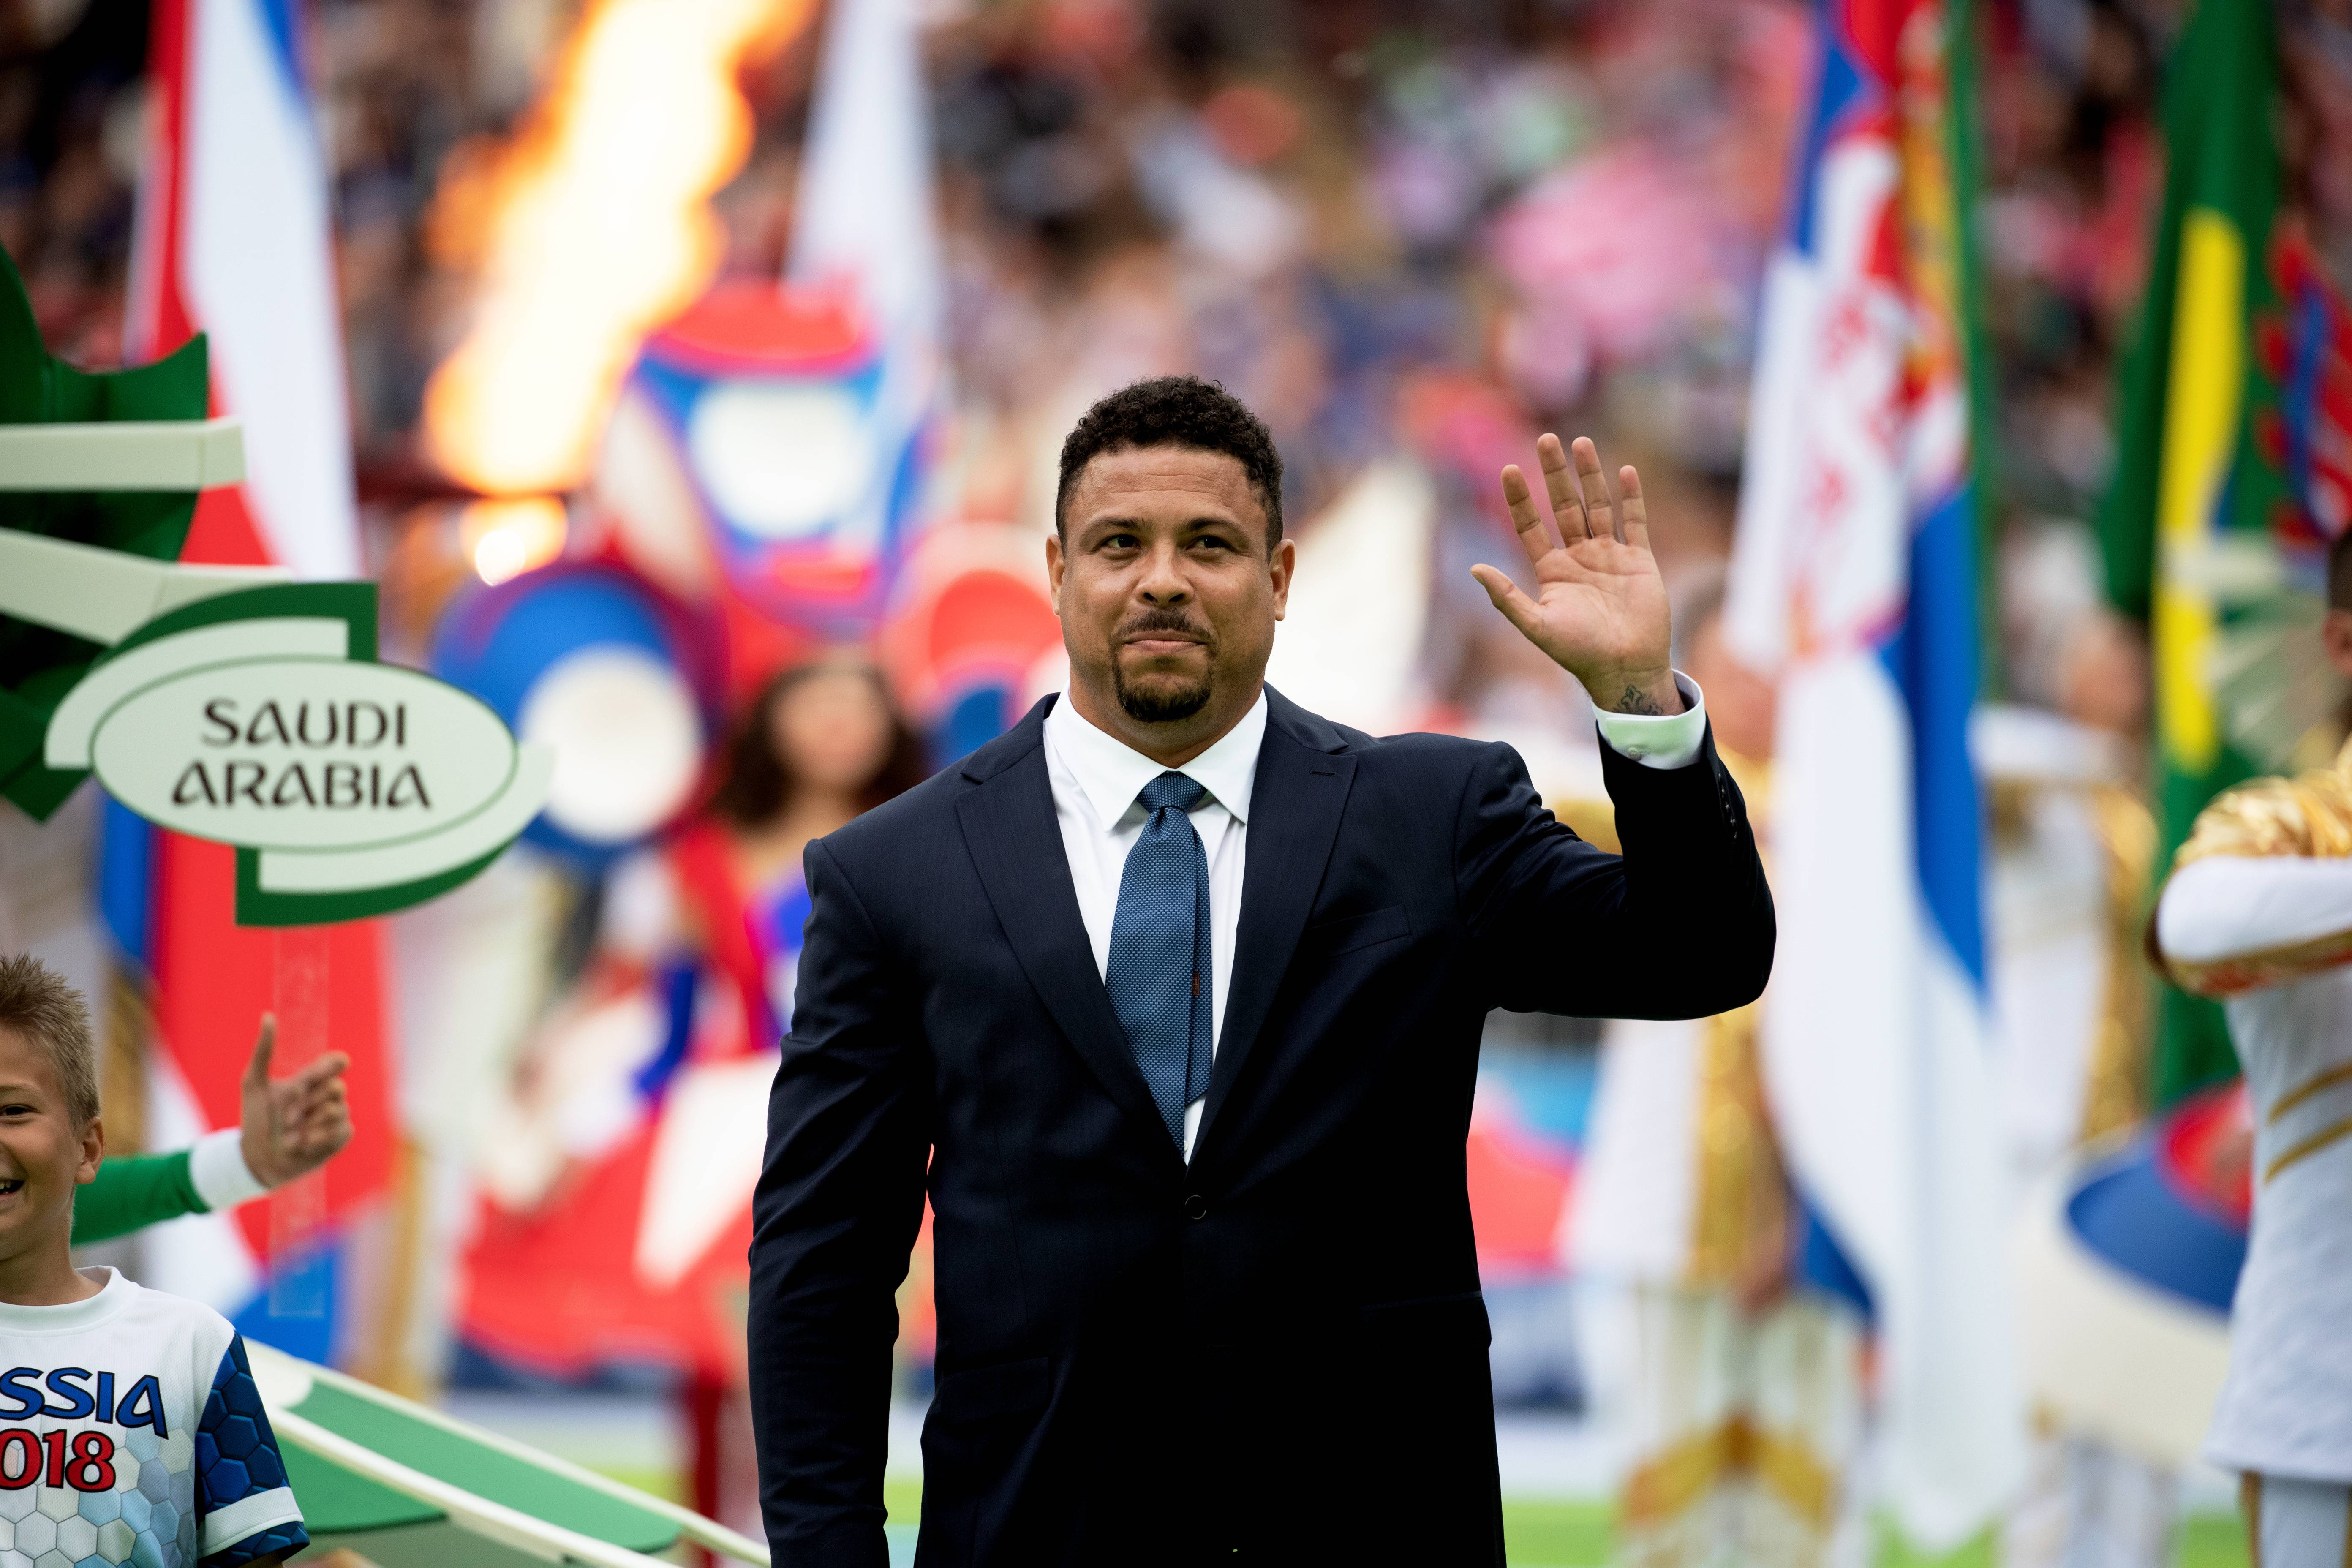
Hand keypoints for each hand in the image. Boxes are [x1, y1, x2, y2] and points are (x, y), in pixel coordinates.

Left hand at [238, 1015, 352, 1187]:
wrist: (255, 1159)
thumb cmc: (254, 1120)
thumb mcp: (253, 1083)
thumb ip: (263, 1050)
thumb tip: (267, 1015)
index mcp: (310, 1081)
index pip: (335, 1062)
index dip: (332, 1064)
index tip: (314, 1075)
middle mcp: (325, 1096)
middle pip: (336, 1087)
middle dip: (307, 1104)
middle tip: (287, 1118)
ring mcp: (335, 1116)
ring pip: (338, 1109)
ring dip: (309, 1124)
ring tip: (290, 1136)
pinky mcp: (339, 1137)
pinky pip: (342, 1128)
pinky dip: (319, 1136)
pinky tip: (302, 1144)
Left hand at [1472, 434, 1679, 714]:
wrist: (1625, 669)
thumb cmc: (1579, 653)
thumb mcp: (1537, 626)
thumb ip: (1506, 598)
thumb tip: (1473, 569)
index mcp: (1551, 571)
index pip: (1531, 525)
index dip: (1520, 498)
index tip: (1508, 469)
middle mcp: (1579, 557)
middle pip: (1564, 505)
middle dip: (1555, 473)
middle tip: (1545, 439)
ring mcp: (1610, 556)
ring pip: (1598, 506)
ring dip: (1590, 475)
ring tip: (1581, 442)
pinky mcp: (1640, 560)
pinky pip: (1635, 521)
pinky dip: (1631, 497)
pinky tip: (1625, 471)